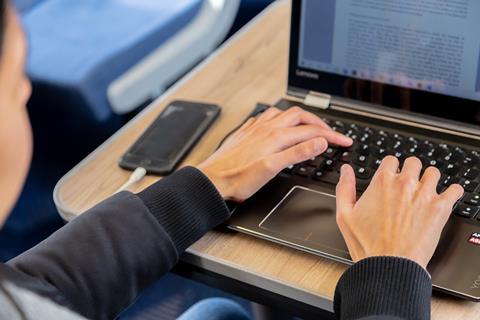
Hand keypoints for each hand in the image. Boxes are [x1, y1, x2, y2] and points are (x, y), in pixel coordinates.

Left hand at [197, 107, 352, 201]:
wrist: (211, 180)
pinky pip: (266, 117)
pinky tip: (277, 124)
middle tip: (331, 133)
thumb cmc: (238, 178)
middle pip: (299, 116)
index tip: (345, 141)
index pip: (312, 131)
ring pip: (282, 113)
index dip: (332, 135)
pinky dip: (279, 118)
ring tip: (308, 124)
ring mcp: (255, 129)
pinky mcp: (246, 132)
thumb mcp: (272, 168)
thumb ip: (297, 153)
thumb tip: (319, 141)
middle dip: (319, 122)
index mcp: (276, 136)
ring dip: (299, 117)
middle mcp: (266, 128)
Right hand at [335, 156, 463, 268]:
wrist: (388, 266)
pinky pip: (455, 190)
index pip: (391, 160)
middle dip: (411, 170)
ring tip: (427, 190)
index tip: (392, 176)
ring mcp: (424, 195)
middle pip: (413, 162)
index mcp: (381, 182)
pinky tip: (447, 197)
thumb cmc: (367, 244)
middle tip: (409, 183)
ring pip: (434, 172)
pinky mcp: (440, 209)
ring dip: (430, 179)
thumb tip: (346, 170)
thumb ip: (344, 188)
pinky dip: (453, 191)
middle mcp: (404, 184)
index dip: (391, 168)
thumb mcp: (344, 215)